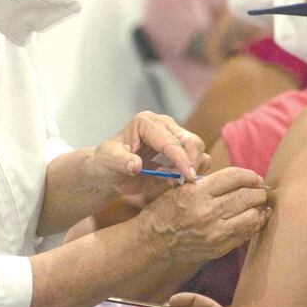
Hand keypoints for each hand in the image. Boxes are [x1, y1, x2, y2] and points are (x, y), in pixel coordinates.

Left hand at [88, 111, 211, 195]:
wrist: (111, 171)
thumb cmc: (107, 164)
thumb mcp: (108, 162)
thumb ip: (121, 162)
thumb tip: (136, 165)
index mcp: (146, 123)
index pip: (170, 141)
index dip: (181, 159)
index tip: (187, 176)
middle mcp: (164, 125)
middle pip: (191, 140)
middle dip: (192, 162)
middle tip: (185, 182)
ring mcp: (174, 135)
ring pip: (198, 148)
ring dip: (193, 167)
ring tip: (176, 181)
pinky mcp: (180, 148)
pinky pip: (197, 158)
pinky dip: (192, 170)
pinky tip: (176, 180)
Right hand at [139, 167, 271, 262]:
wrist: (154, 241)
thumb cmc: (166, 210)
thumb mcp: (181, 187)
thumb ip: (209, 181)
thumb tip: (241, 178)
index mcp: (196, 192)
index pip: (234, 177)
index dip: (250, 175)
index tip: (255, 177)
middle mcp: (207, 212)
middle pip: (246, 196)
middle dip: (259, 191)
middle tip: (261, 190)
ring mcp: (214, 232)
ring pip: (252, 216)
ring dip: (260, 208)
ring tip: (260, 203)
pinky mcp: (219, 248)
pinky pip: (246, 233)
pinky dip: (256, 223)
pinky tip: (257, 217)